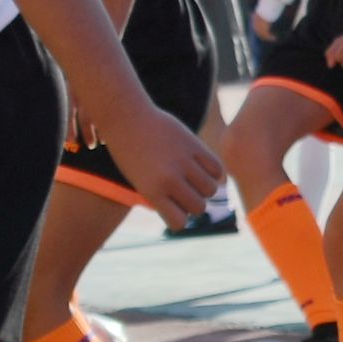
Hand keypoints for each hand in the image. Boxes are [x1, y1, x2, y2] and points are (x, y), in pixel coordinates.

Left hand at [102, 97, 226, 221]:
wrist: (126, 119)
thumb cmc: (130, 154)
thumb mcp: (140, 181)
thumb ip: (163, 197)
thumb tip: (192, 210)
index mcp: (152, 192)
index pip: (179, 222)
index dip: (179, 218)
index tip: (173, 208)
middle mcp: (169, 179)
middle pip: (199, 208)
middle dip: (194, 203)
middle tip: (185, 192)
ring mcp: (183, 161)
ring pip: (211, 189)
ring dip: (205, 188)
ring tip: (194, 179)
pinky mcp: (194, 145)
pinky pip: (217, 169)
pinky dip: (213, 172)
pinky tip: (203, 167)